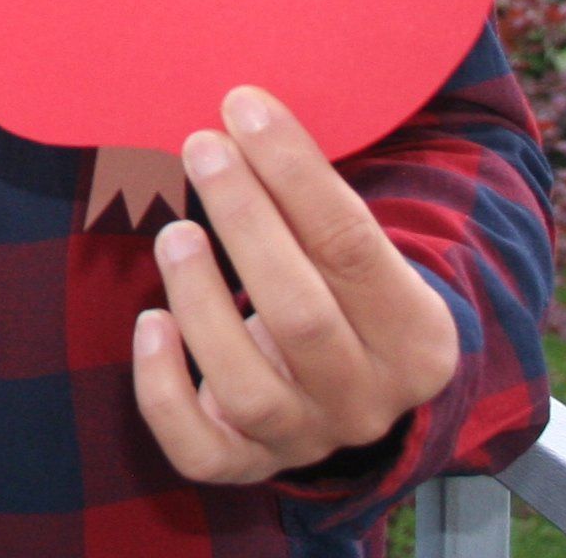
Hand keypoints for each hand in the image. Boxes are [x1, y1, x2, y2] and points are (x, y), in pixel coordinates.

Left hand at [132, 86, 461, 482]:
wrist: (356, 387)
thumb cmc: (343, 286)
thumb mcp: (360, 247)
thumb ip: (316, 194)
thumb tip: (246, 101)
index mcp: (418, 335)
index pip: (355, 245)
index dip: (294, 171)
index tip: (243, 105)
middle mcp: (368, 398)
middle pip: (302, 315)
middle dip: (246, 221)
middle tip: (201, 146)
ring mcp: (307, 438)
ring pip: (246, 386)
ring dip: (200, 300)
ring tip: (174, 233)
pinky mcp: (248, 465)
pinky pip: (199, 449)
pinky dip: (162, 389)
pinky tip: (148, 323)